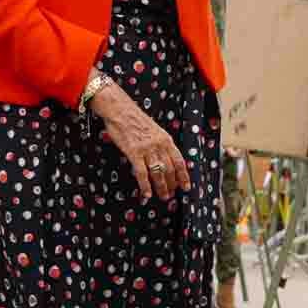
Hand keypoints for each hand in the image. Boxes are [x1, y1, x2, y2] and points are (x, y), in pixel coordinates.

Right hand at [94, 86, 191, 201]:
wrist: (121, 111)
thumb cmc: (135, 120)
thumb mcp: (155, 130)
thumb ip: (161, 144)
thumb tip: (166, 160)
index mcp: (166, 139)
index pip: (179, 161)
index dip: (184, 176)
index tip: (186, 187)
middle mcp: (160, 145)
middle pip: (170, 169)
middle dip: (172, 184)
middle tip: (171, 194)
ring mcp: (147, 149)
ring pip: (158, 173)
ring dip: (162, 187)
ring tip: (163, 196)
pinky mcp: (134, 152)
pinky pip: (142, 173)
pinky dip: (145, 185)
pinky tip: (147, 194)